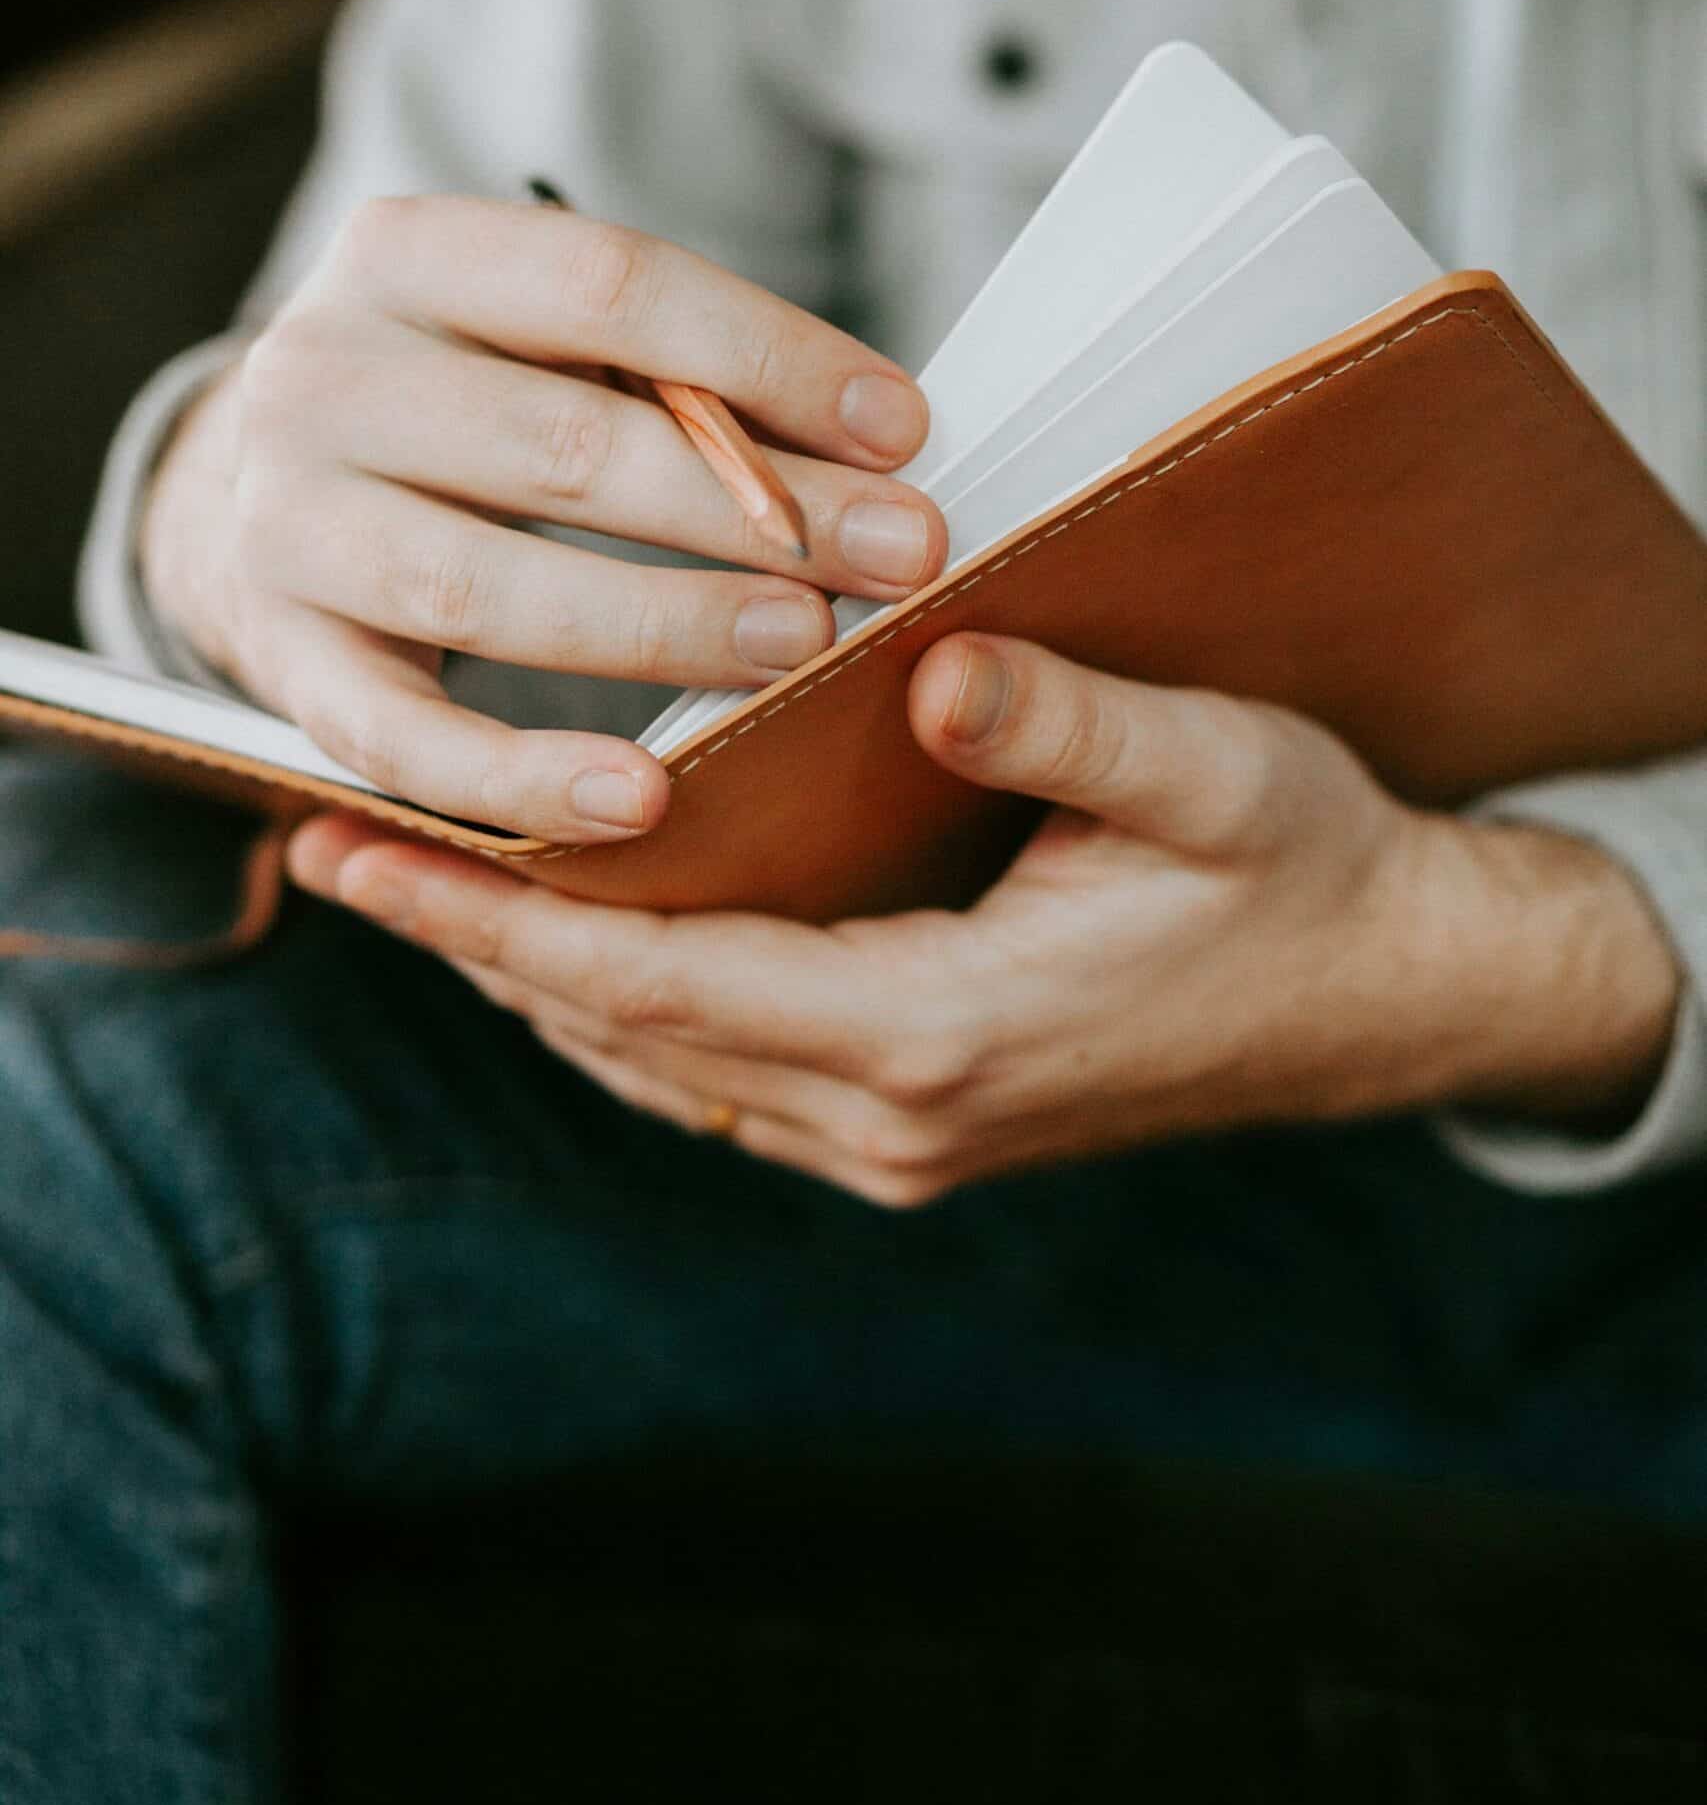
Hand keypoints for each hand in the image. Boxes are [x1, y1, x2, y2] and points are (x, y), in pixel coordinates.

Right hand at [141, 196, 945, 841]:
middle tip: (900, 551)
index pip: (608, 283)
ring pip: (486, 588)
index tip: (901, 427)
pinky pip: (404, 741)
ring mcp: (285, 526)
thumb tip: (882, 446)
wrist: (250, 493)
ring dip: (663, 623)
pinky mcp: (282, 661)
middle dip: (752, 504)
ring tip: (803, 643)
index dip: (767, 355)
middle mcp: (320, 377)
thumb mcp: (541, 338)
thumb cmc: (466, 407)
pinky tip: (643, 799)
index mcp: (406, 255)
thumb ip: (677, 374)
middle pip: (560, 443)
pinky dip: (525, 777)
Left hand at [285, 636, 1682, 1206]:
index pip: (655, 977)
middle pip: (625, 1031)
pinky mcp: (920, 1127)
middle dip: (476, 944)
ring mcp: (906, 1139)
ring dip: (540, 981)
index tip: (357, 851)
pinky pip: (724, 1077)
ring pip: (663, 1067)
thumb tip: (925, 664)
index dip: (493, 916)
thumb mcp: (1213, 770)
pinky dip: (630, 1008)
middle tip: (336, 844)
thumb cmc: (1308, 868)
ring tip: (424, 884)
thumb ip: (1065, 723)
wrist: (1394, 994)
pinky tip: (581, 944)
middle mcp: (896, 1116)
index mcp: (940, 1029)